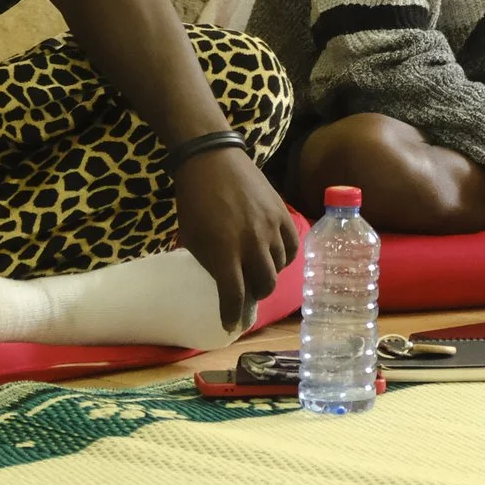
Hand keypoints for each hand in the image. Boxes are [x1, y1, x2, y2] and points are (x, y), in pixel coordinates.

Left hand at [172, 147, 299, 336]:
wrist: (212, 160)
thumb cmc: (195, 201)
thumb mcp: (193, 238)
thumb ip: (211, 264)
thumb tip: (227, 287)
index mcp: (223, 251)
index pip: (234, 296)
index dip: (232, 315)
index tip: (230, 325)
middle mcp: (251, 243)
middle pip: (263, 286)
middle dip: (254, 296)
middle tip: (245, 295)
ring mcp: (270, 228)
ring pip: (279, 268)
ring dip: (267, 274)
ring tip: (256, 270)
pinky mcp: (283, 214)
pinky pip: (292, 248)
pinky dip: (284, 258)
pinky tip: (273, 255)